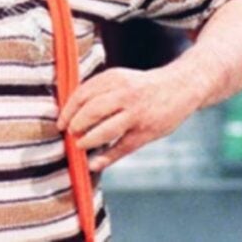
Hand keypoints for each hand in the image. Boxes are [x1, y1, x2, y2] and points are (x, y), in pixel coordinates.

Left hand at [55, 65, 202, 171]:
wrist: (181, 87)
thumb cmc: (143, 86)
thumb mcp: (121, 78)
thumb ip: (99, 91)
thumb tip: (70, 111)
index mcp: (115, 78)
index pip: (83, 94)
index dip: (68, 109)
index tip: (60, 121)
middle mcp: (125, 94)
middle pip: (91, 111)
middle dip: (75, 124)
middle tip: (69, 133)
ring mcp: (137, 114)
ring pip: (106, 130)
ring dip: (88, 141)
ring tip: (79, 145)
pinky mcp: (147, 132)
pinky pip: (123, 147)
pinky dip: (106, 157)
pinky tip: (94, 163)